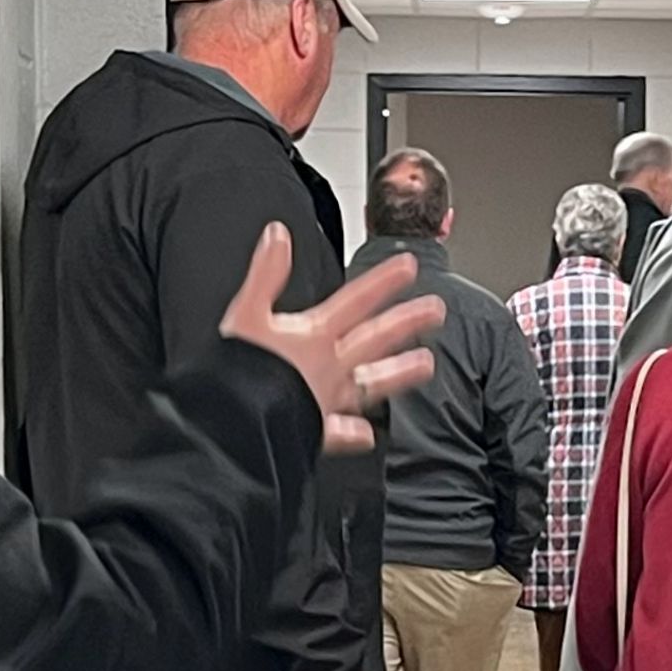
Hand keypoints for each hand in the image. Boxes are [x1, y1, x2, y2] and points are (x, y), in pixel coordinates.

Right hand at [223, 228, 439, 454]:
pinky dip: (354, 434)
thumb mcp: (246, 314)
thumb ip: (266, 274)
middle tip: (437, 311)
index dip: (383, 282)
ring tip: (427, 365)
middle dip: (407, 322)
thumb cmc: (238, 372)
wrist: (234, 424)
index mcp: (313, 337)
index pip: (356, 302)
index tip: (410, 268)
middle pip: (375, 339)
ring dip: (399, 373)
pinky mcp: (315, 431)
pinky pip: (339, 433)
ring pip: (372, 384)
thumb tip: (278, 235)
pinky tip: (368, 435)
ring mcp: (326, 400)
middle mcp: (328, 367)